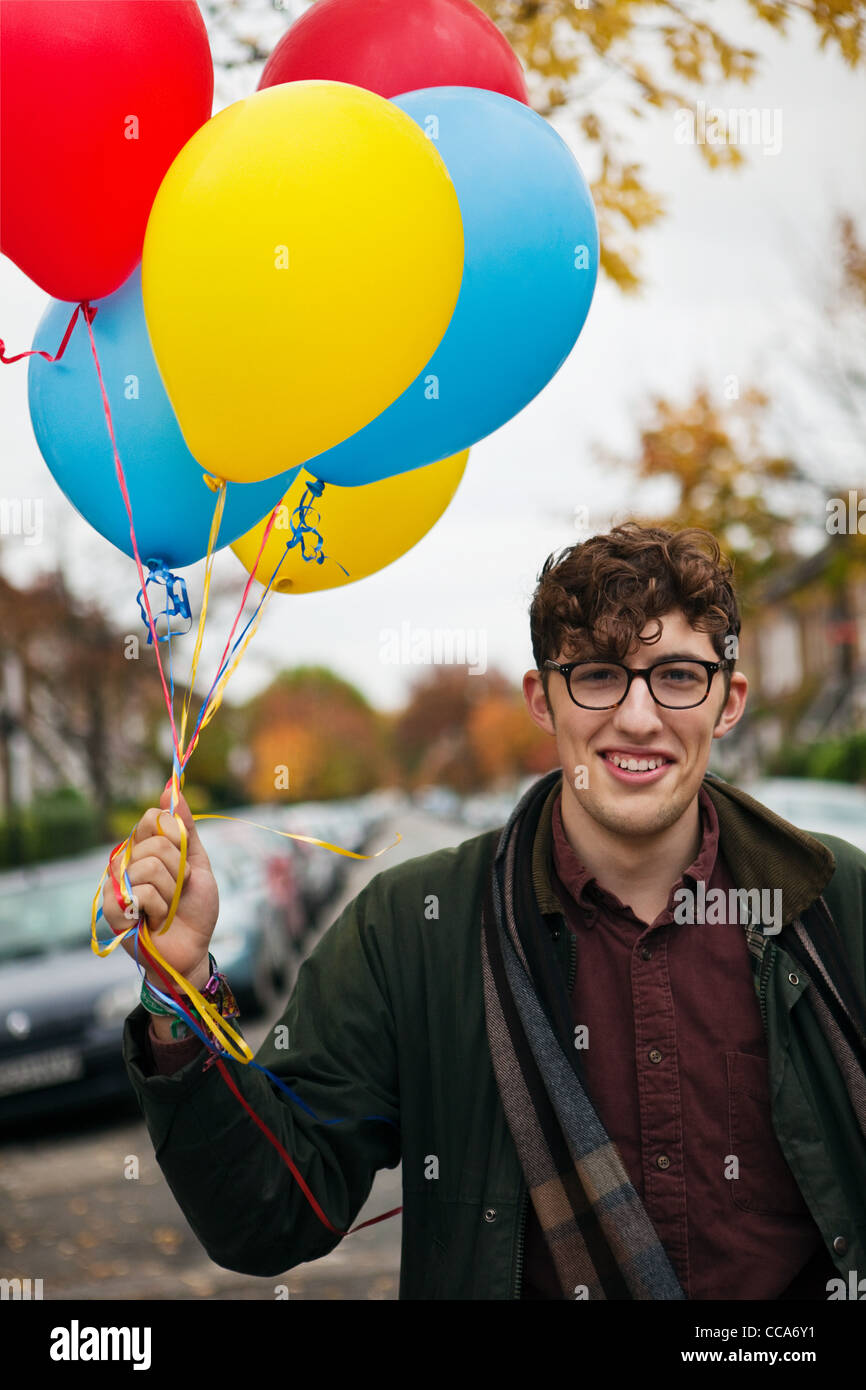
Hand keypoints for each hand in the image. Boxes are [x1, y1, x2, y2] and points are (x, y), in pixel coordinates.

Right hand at [101, 782, 218, 992]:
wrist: (193, 949)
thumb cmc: (194, 909)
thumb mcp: (198, 864)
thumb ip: (185, 830)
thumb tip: (171, 789)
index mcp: (145, 850)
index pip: (153, 819)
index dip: (174, 836)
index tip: (184, 858)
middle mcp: (126, 863)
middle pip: (156, 843)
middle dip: (179, 871)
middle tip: (178, 892)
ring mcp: (117, 885)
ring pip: (150, 867)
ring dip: (171, 893)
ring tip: (167, 909)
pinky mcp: (112, 909)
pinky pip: (141, 892)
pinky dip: (160, 908)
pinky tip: (154, 921)